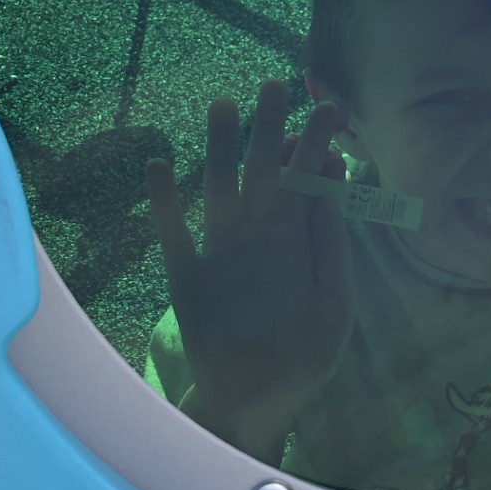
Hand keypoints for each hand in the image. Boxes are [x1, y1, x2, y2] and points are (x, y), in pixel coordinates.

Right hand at [146, 82, 353, 446]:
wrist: (254, 405)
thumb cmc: (302, 358)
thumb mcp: (333, 308)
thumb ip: (331, 251)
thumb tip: (332, 191)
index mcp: (298, 245)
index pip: (310, 185)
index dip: (316, 149)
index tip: (327, 114)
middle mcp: (258, 240)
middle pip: (265, 174)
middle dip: (271, 130)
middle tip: (276, 84)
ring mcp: (219, 255)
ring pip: (219, 189)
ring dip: (219, 149)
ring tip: (223, 104)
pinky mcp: (186, 279)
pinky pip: (172, 236)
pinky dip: (164, 203)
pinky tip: (157, 165)